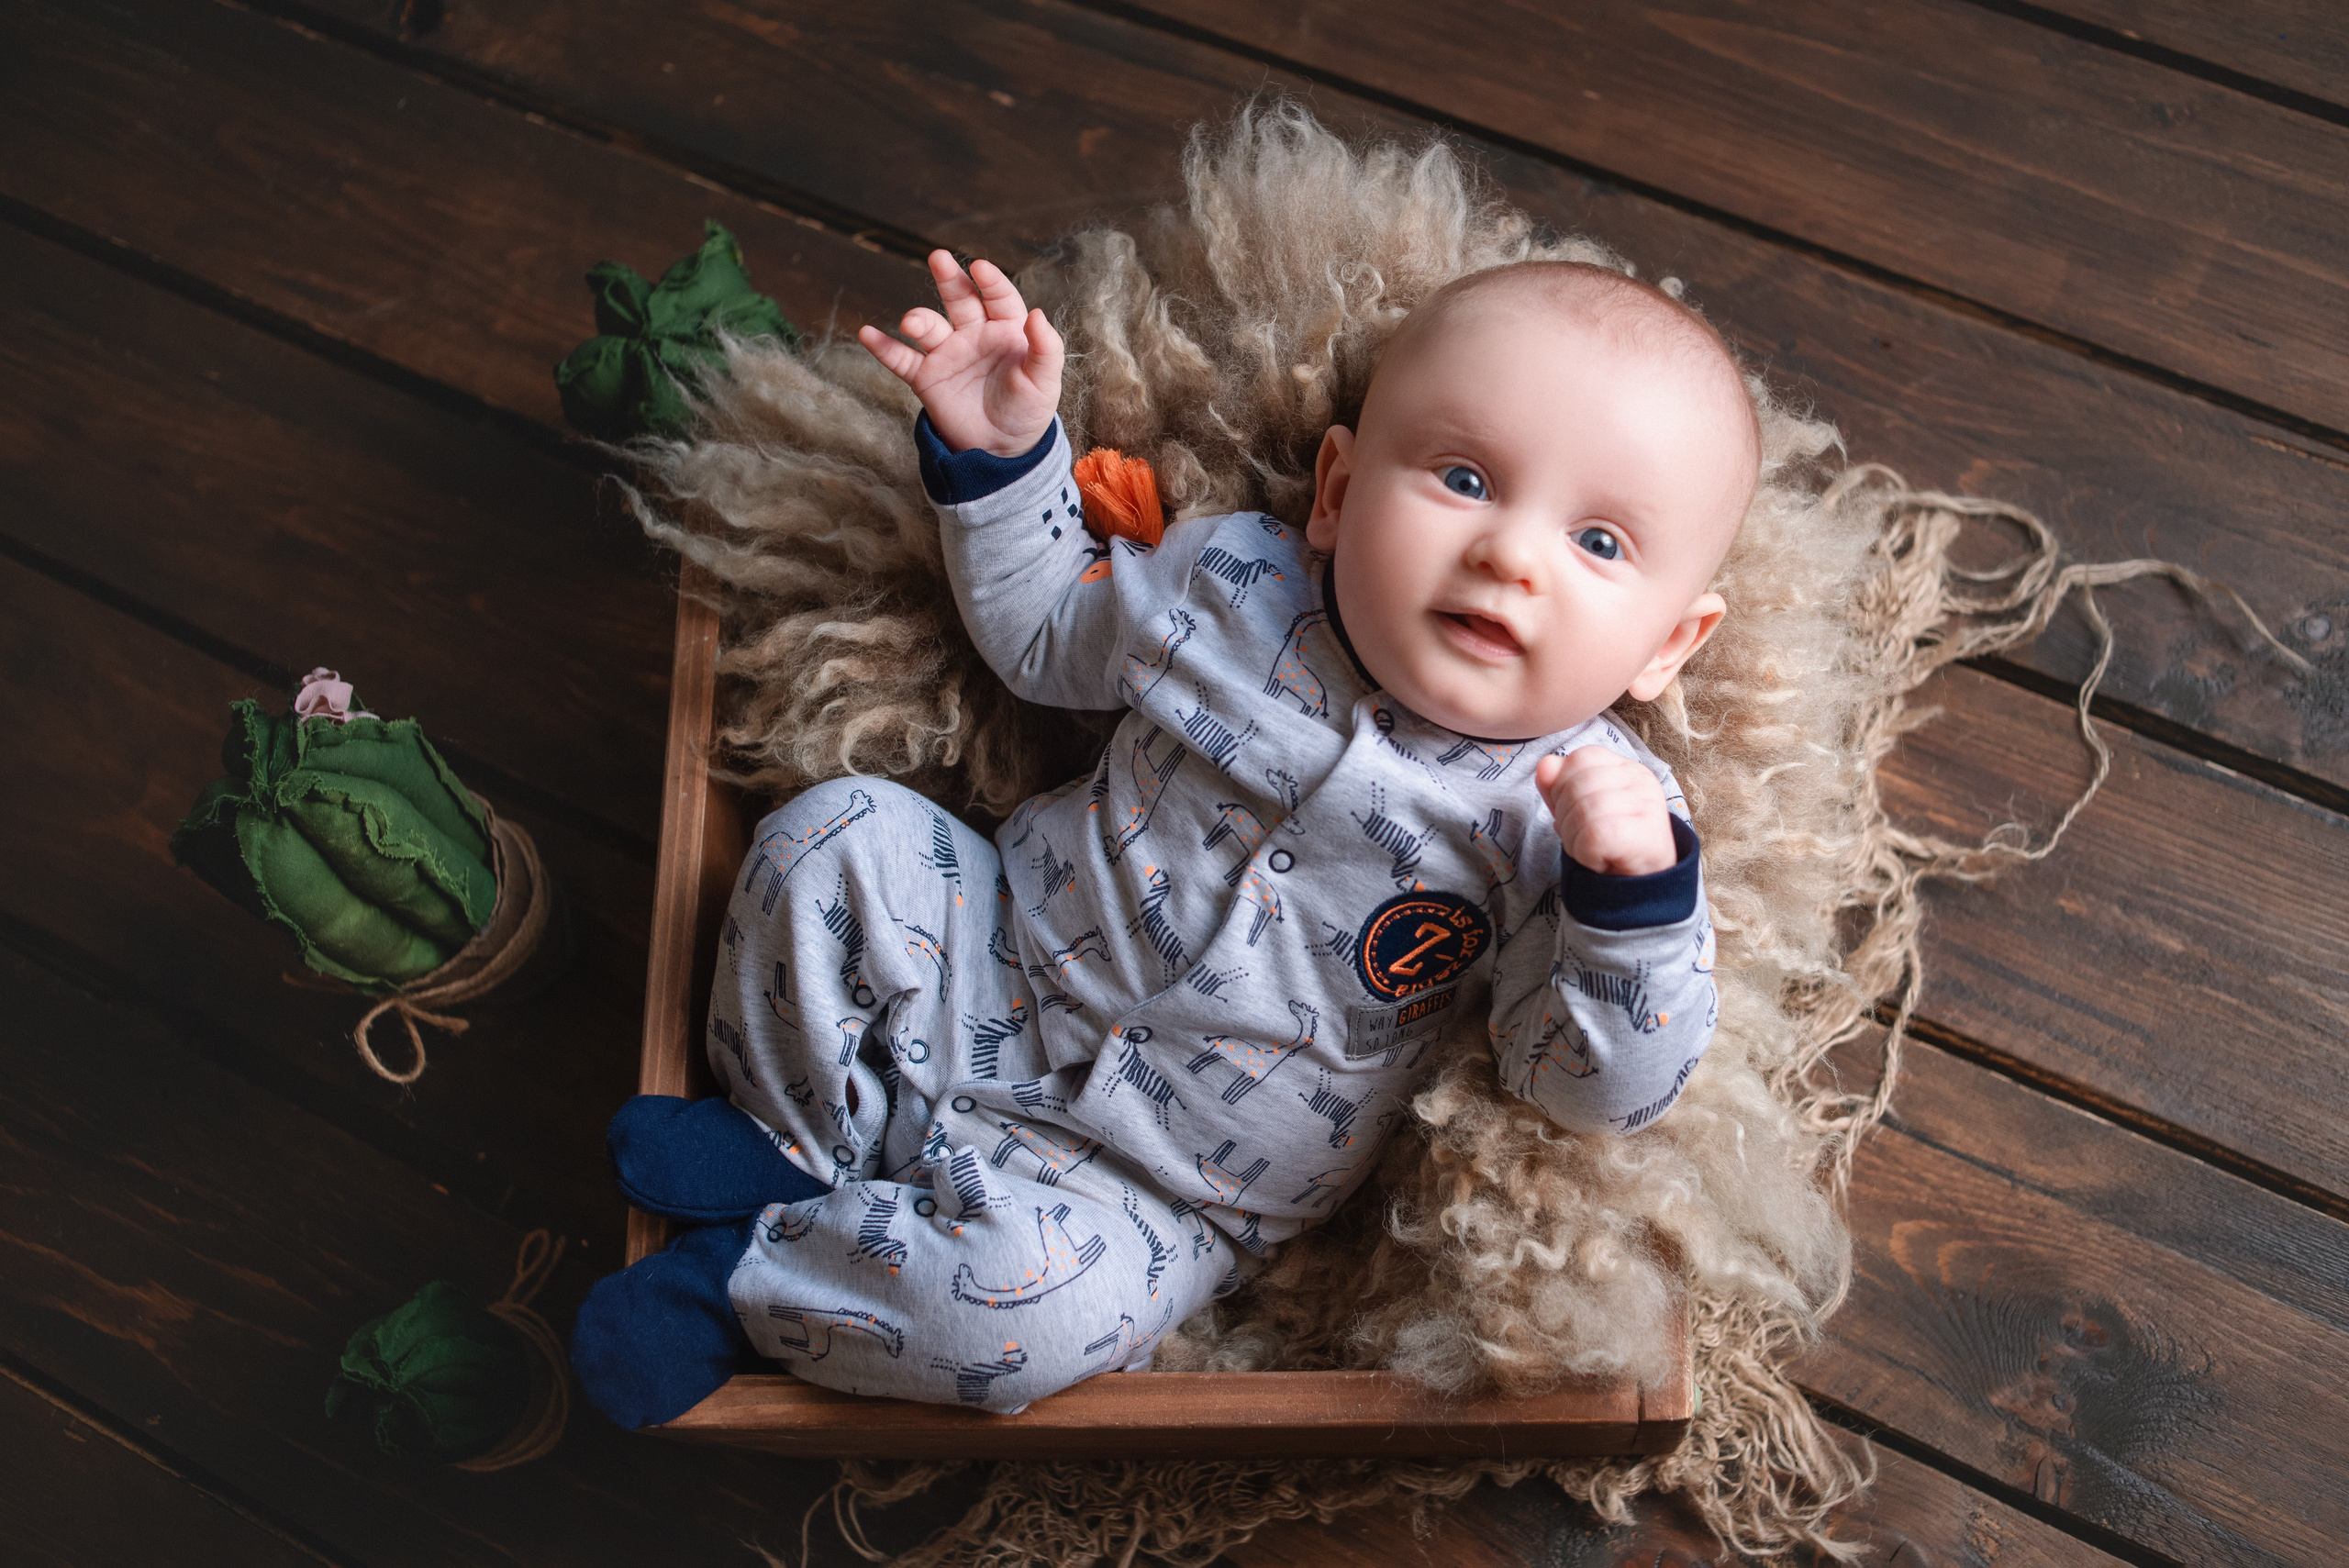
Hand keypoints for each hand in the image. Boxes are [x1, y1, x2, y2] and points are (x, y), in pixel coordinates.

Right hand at [857, 249, 1063, 456]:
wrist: (1002, 449)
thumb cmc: (1028, 410)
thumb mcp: (1044, 381)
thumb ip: (1045, 348)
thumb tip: (1038, 313)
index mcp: (1006, 329)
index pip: (998, 297)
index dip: (990, 281)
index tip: (980, 268)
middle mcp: (974, 334)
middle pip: (960, 299)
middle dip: (949, 279)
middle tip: (938, 258)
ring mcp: (948, 353)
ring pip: (929, 327)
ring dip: (918, 320)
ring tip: (912, 323)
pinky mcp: (927, 377)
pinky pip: (902, 359)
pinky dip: (884, 347)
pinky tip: (867, 334)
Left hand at [1536, 747, 1677, 876]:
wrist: (1638, 887)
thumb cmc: (1608, 844)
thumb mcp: (1577, 809)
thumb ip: (1558, 786)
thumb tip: (1544, 765)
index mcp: (1627, 768)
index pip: (1581, 757)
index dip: (1564, 786)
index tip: (1577, 813)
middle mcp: (1642, 781)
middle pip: (1576, 783)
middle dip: (1565, 817)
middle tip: (1584, 837)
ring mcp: (1647, 807)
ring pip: (1583, 810)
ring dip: (1574, 838)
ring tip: (1593, 849)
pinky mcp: (1644, 835)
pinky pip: (1593, 835)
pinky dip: (1585, 853)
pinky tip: (1600, 859)